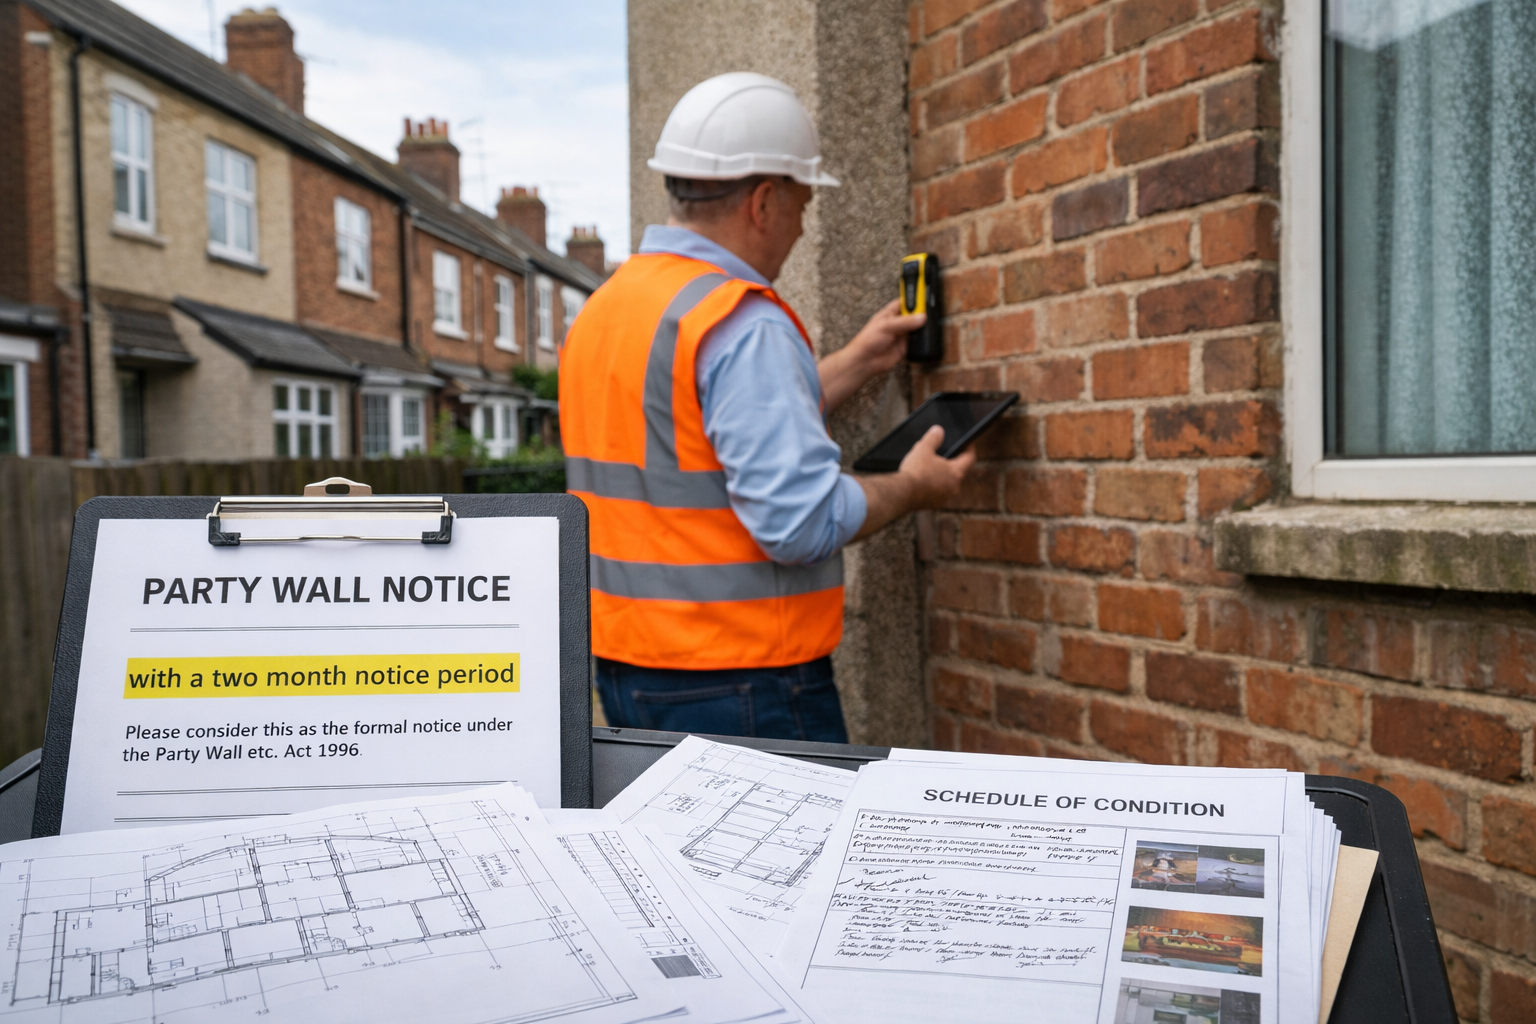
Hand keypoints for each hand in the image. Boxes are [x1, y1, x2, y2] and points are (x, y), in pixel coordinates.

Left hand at [818, 300, 926, 411]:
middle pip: (913, 314)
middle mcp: (897, 323)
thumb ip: (904, 322)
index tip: (926, 296)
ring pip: (917, 328)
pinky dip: (923, 340)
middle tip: (932, 312)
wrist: (865, 361)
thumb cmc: (868, 340)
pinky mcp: (906, 347)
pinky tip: (928, 338)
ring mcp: (902, 335)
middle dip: (922, 313)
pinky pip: (917, 342)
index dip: (914, 299)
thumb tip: (921, 317)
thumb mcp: (886, 326)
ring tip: (933, 324)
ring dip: (923, 327)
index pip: (905, 302)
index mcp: (890, 313)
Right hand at [852, 425, 976, 540]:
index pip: (970, 458)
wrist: (902, 493)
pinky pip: (937, 493)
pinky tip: (922, 481)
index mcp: (956, 472)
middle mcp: (954, 487)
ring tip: (931, 468)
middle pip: (959, 471)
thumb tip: (938, 430)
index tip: (968, 443)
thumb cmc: (915, 471)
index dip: (970, 448)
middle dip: (953, 462)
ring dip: (942, 476)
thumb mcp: (923, 448)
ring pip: (947, 483)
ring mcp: (944, 498)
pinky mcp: (933, 505)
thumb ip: (933, 438)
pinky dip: (933, 486)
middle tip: (945, 454)